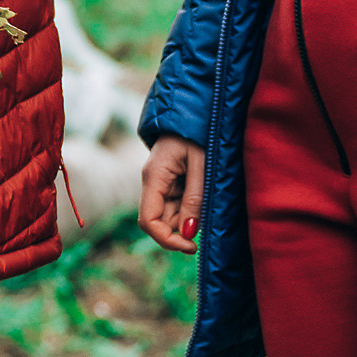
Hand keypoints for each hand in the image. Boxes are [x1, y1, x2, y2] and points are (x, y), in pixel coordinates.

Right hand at [139, 135, 204, 253]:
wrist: (194, 110)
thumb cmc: (199, 133)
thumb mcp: (201, 165)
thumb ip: (194, 198)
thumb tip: (188, 233)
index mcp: (154, 177)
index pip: (148, 221)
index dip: (167, 239)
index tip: (191, 246)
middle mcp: (152, 183)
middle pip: (158, 221)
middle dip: (179, 231)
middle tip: (205, 231)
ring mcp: (160, 183)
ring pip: (168, 215)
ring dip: (186, 220)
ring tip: (208, 205)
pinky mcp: (169, 182)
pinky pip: (175, 204)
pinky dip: (189, 210)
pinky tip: (203, 201)